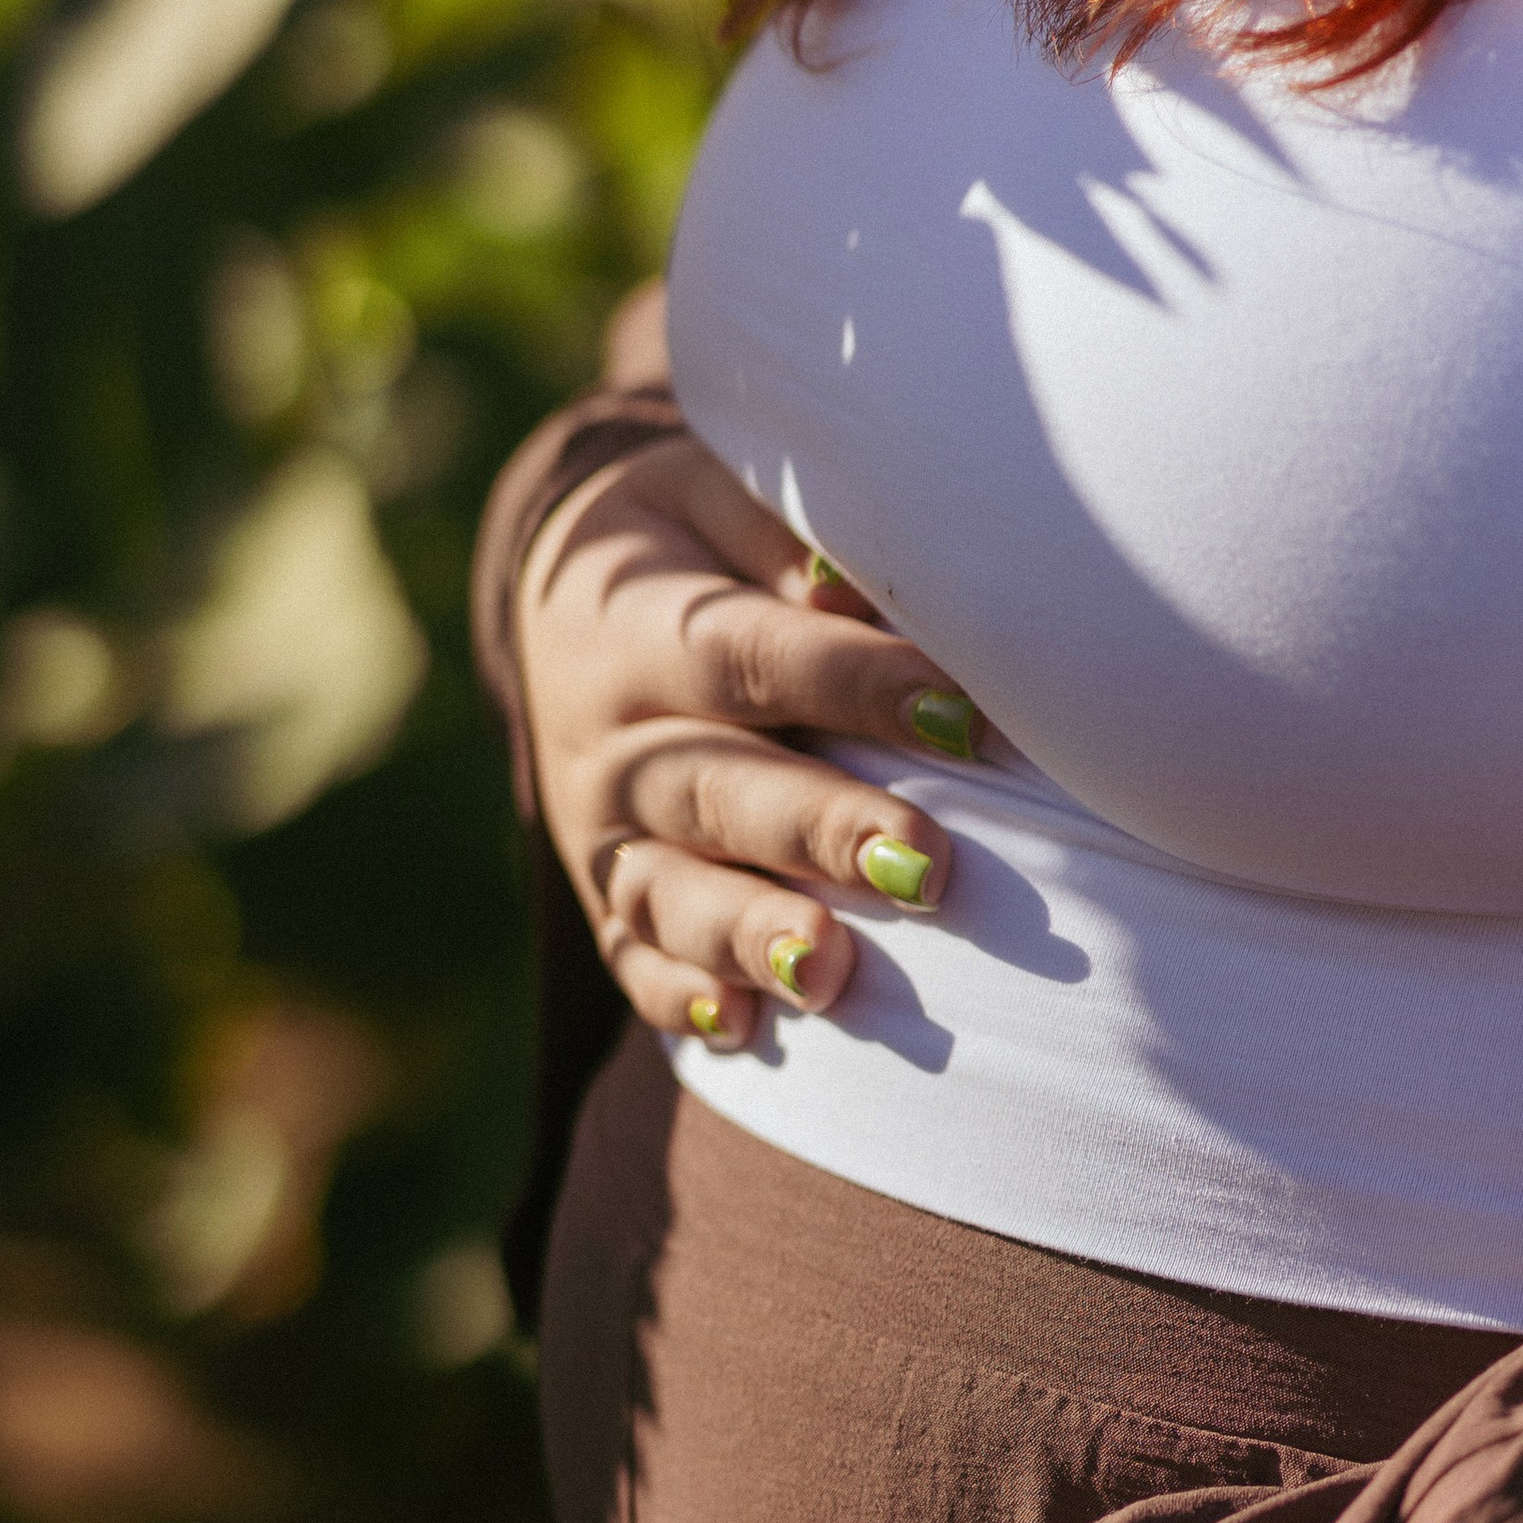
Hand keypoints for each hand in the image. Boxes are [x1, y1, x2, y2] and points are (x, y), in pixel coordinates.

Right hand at [516, 368, 988, 1049]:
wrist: (556, 602)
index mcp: (636, 624)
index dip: (856, 685)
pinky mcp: (604, 898)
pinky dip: (680, 998)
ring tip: (835, 967)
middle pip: (719, 790)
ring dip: (753, 935)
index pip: (749, 657)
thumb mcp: (708, 497)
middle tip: (926, 868)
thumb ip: (778, 539)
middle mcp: (611, 738)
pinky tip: (743, 1026)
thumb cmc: (684, 543)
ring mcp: (601, 830)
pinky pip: (632, 958)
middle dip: (822, 832)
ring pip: (670, 893)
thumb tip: (853, 589)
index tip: (965, 716)